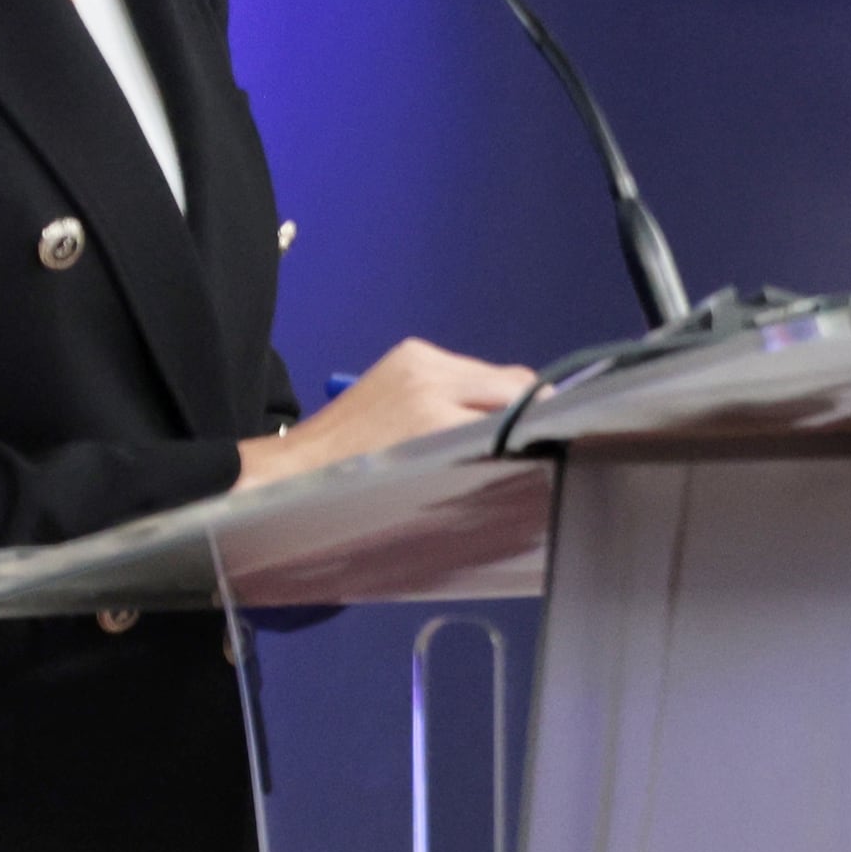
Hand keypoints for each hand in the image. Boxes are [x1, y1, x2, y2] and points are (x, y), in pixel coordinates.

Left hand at [236, 337, 534, 490]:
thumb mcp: (432, 492)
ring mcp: (420, 360)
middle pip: (516, 384)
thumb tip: (531, 456)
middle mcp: (432, 379)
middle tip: (527, 445)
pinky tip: (451, 417)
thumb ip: (483, 466)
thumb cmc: (363, 498)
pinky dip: (468, 391)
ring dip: (496, 401)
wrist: (298, 472)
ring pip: (492, 374)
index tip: (552, 449)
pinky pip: (463, 368)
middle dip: (526, 412)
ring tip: (480, 434)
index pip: (522, 410)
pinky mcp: (410, 353)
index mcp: (436, 419)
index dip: (544, 430)